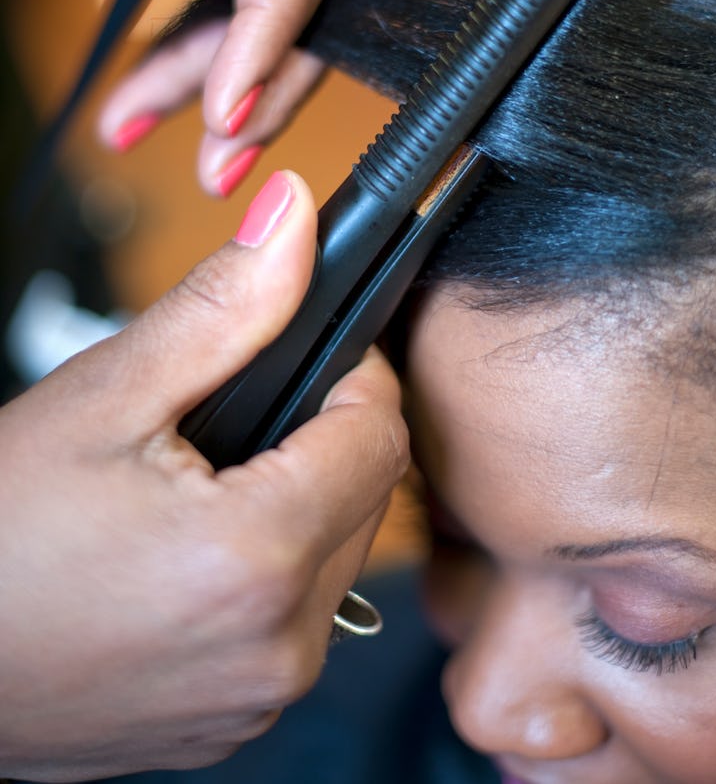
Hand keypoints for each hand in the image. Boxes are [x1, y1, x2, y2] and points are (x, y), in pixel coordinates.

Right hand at [0, 170, 407, 780]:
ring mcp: (254, 700)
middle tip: (229, 421)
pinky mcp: (231, 727)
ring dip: (295, 509)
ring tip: (199, 488)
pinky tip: (190, 557)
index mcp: (257, 558)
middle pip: (364, 500)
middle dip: (319, 441)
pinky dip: (264, 580)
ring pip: (335, 563)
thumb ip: (223, 305)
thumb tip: (294, 216)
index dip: (353, 375)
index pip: (380, 434)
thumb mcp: (107, 395)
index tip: (309, 355)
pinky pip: (291, 626)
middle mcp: (275, 649)